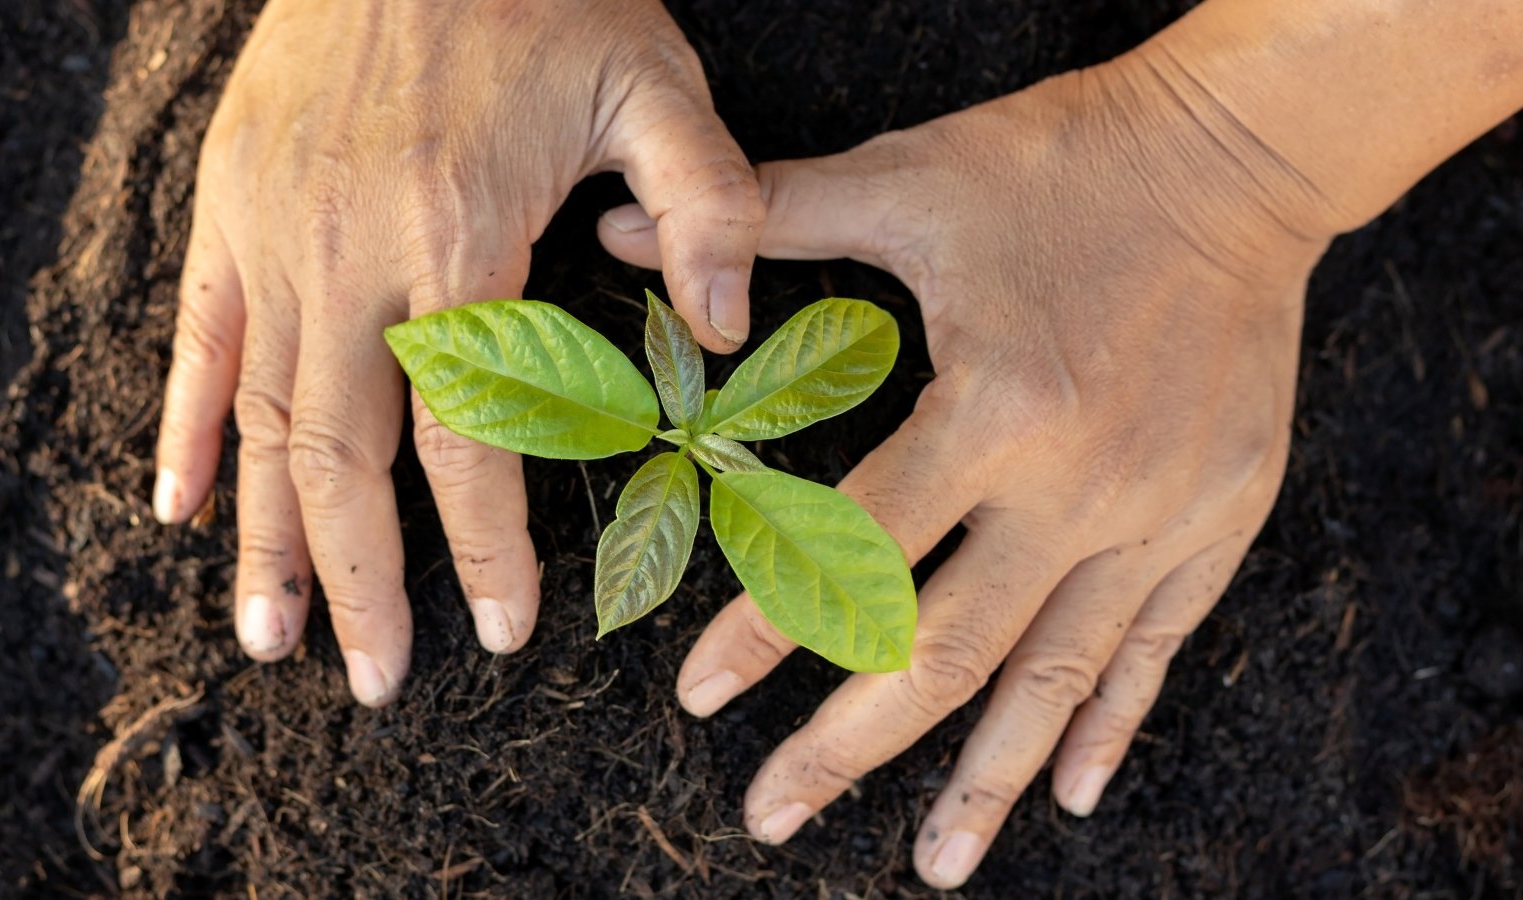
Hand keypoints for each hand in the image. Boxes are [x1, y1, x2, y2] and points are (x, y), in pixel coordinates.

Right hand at [152, 0, 764, 705]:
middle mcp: (349, 254)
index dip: (482, 548)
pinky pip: (196, 339)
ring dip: (265, 540)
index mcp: (459, 238)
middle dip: (361, 582)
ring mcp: (273, 233)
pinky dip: (187, 429)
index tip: (496, 629)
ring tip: (268, 639)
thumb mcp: (654, 82)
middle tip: (373, 680)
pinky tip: (181, 507)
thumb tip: (722, 327)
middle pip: (344, 459)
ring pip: (260, 420)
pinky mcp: (229, 206)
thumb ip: (708, 203)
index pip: (467, 438)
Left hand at [600, 50, 1333, 886]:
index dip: (769, 630)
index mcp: (995, 409)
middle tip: (777, 816)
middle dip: (850, 747)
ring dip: (984, 781)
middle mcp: (1077, 486)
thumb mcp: (909, 181)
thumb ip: (766, 217)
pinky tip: (1074, 794)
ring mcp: (1156, 516)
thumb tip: (629, 228)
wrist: (1238, 156)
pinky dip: (1110, 725)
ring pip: (1055, 679)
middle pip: (948, 650)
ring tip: (931, 867)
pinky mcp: (1216, 521)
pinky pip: (1156, 648)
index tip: (701, 694)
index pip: (856, 551)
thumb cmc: (1063, 163)